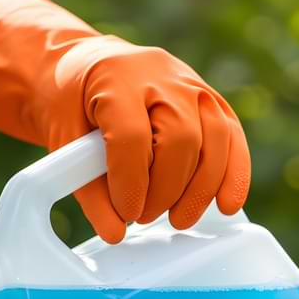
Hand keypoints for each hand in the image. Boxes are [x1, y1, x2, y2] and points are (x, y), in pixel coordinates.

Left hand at [0, 0, 250, 242]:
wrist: (84, 65)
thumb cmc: (70, 103)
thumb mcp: (63, 140)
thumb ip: (88, 189)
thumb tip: (115, 233)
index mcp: (116, 79)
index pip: (133, 136)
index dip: (131, 183)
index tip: (125, 215)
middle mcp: (160, 75)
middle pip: (181, 138)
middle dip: (165, 189)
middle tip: (143, 217)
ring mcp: (191, 84)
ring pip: (215, 137)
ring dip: (200, 189)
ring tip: (178, 219)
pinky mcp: (210, 99)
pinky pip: (232, 136)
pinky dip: (234, 173)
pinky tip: (227, 205)